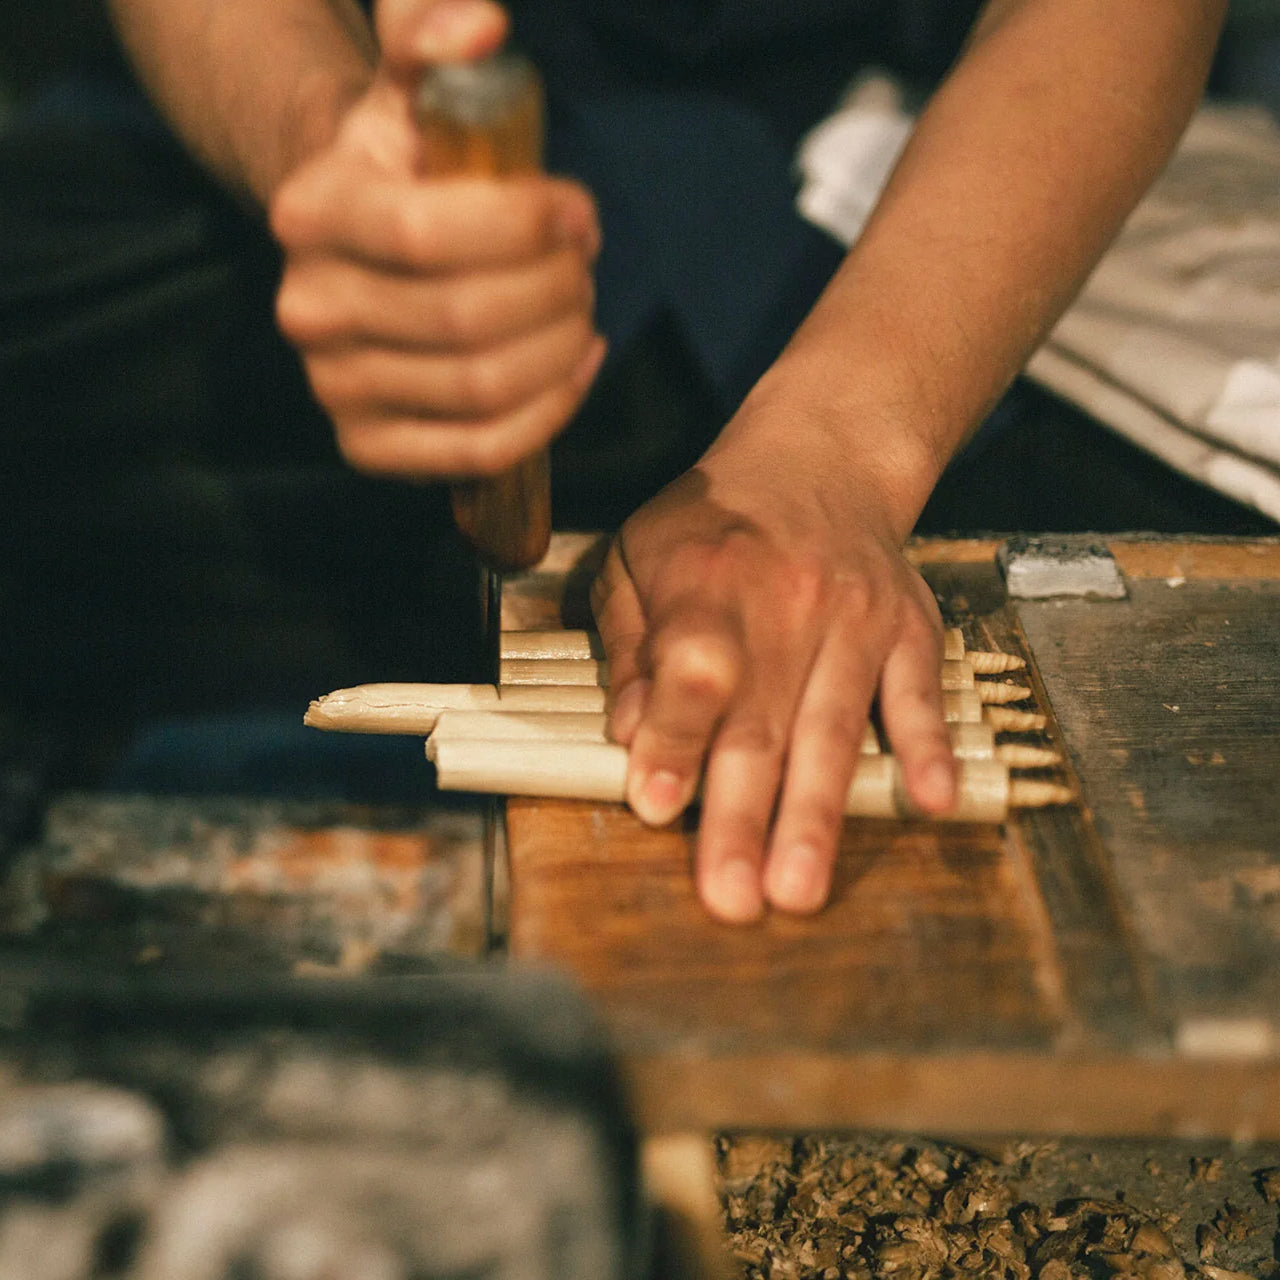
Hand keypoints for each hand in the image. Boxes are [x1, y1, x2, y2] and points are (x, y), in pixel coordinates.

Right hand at [269, 0, 603, 478]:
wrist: (357, 250)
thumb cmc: (404, 171)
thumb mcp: (410, 90)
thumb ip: (431, 37)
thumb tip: (482, 26)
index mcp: (312, 213)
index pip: (428, 233)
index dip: (526, 227)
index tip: (578, 214)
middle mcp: (308, 307)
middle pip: (467, 318)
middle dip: (556, 289)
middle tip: (584, 265)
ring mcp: (334, 387)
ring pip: (483, 388)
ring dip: (561, 349)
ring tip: (580, 311)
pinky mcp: (367, 446)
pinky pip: (480, 450)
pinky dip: (549, 414)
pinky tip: (575, 370)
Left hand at [591, 428, 957, 923]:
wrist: (819, 461)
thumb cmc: (713, 527)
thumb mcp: (640, 558)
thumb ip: (632, 646)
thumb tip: (630, 734)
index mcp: (707, 583)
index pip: (690, 670)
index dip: (675, 737)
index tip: (658, 804)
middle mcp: (787, 602)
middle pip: (762, 721)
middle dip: (743, 816)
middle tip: (732, 895)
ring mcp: (857, 618)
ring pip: (834, 727)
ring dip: (817, 813)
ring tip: (800, 887)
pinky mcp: (910, 628)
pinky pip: (920, 693)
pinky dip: (927, 747)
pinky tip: (932, 801)